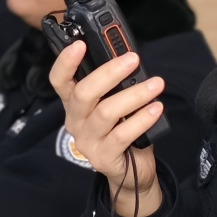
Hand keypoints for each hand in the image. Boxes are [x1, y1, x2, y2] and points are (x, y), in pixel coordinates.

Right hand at [49, 42, 164, 216]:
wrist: (133, 172)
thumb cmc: (124, 129)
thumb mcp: (116, 102)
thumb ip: (116, 84)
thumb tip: (129, 59)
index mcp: (74, 103)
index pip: (60, 80)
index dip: (65, 62)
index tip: (80, 44)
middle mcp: (75, 121)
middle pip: (83, 93)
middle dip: (109, 73)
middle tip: (133, 59)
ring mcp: (87, 141)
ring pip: (106, 112)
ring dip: (134, 95)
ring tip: (156, 85)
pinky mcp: (103, 158)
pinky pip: (122, 135)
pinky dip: (141, 119)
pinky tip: (156, 109)